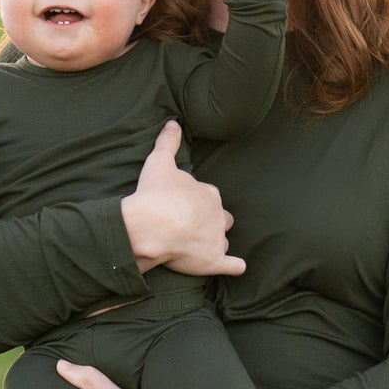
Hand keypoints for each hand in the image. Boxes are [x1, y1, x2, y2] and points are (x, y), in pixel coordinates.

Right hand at [120, 122, 246, 277]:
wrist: (152, 226)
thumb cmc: (155, 194)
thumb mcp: (160, 161)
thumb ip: (168, 142)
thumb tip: (173, 123)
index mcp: (208, 193)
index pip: (209, 196)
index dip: (197, 201)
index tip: (183, 205)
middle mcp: (218, 215)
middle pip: (221, 218)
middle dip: (212, 221)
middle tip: (192, 225)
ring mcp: (217, 240)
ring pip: (223, 240)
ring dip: (216, 242)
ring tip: (200, 246)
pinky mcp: (213, 261)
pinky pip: (232, 265)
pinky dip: (234, 266)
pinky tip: (237, 266)